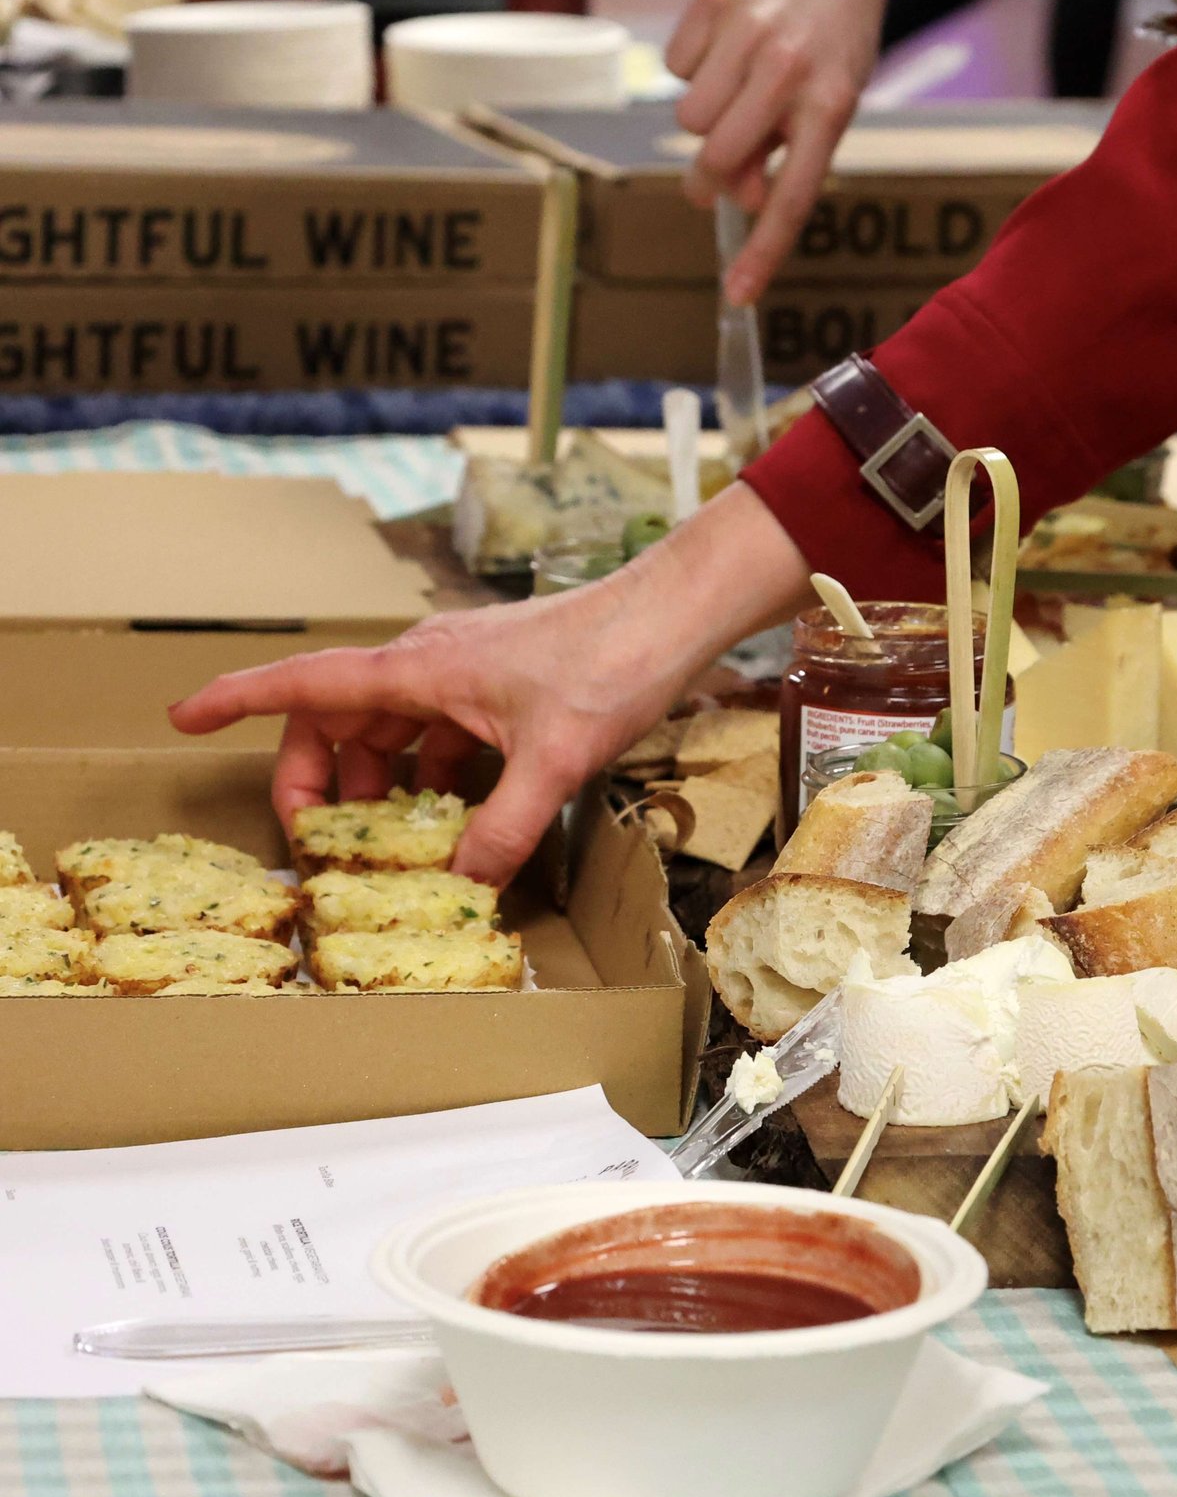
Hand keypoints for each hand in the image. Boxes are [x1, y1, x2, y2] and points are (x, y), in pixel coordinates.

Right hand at [166, 485, 811, 885]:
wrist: (675, 614)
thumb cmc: (613, 660)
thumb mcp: (555, 758)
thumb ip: (505, 827)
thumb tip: (465, 883)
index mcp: (418, 668)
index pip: (304, 682)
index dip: (238, 699)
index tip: (181, 715)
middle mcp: (430, 664)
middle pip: (340, 719)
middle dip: (319, 778)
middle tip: (318, 841)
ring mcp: (466, 675)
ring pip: (392, 732)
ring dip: (381, 786)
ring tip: (387, 846)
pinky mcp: (503, 689)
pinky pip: (443, 738)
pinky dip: (434, 779)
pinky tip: (456, 821)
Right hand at [666, 0, 898, 305]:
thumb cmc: (834, 38)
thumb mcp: (833, 98)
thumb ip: (788, 151)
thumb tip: (736, 195)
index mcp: (831, 105)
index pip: (792, 195)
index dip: (763, 251)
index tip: (737, 294)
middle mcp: (789, 68)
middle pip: (717, 157)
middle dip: (711, 176)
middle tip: (718, 172)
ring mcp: (748, 31)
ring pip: (688, 116)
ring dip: (704, 117)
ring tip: (739, 89)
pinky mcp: (712, 0)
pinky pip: (676, 66)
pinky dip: (695, 68)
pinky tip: (728, 48)